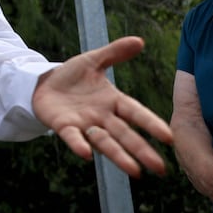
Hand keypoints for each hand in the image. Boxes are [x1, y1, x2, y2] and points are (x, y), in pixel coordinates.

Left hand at [32, 36, 172, 177]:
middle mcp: (102, 117)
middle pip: (125, 134)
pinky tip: (87, 154)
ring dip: (119, 156)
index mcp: (113, 101)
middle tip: (161, 169)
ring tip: (135, 172)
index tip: (169, 138)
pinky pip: (73, 138)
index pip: (136, 113)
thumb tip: (140, 41)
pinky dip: (79, 145)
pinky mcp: (64, 126)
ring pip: (104, 142)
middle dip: (142, 150)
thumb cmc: (72, 76)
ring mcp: (84, 124)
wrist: (43, 83)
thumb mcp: (93, 60)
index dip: (151, 124)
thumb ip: (115, 53)